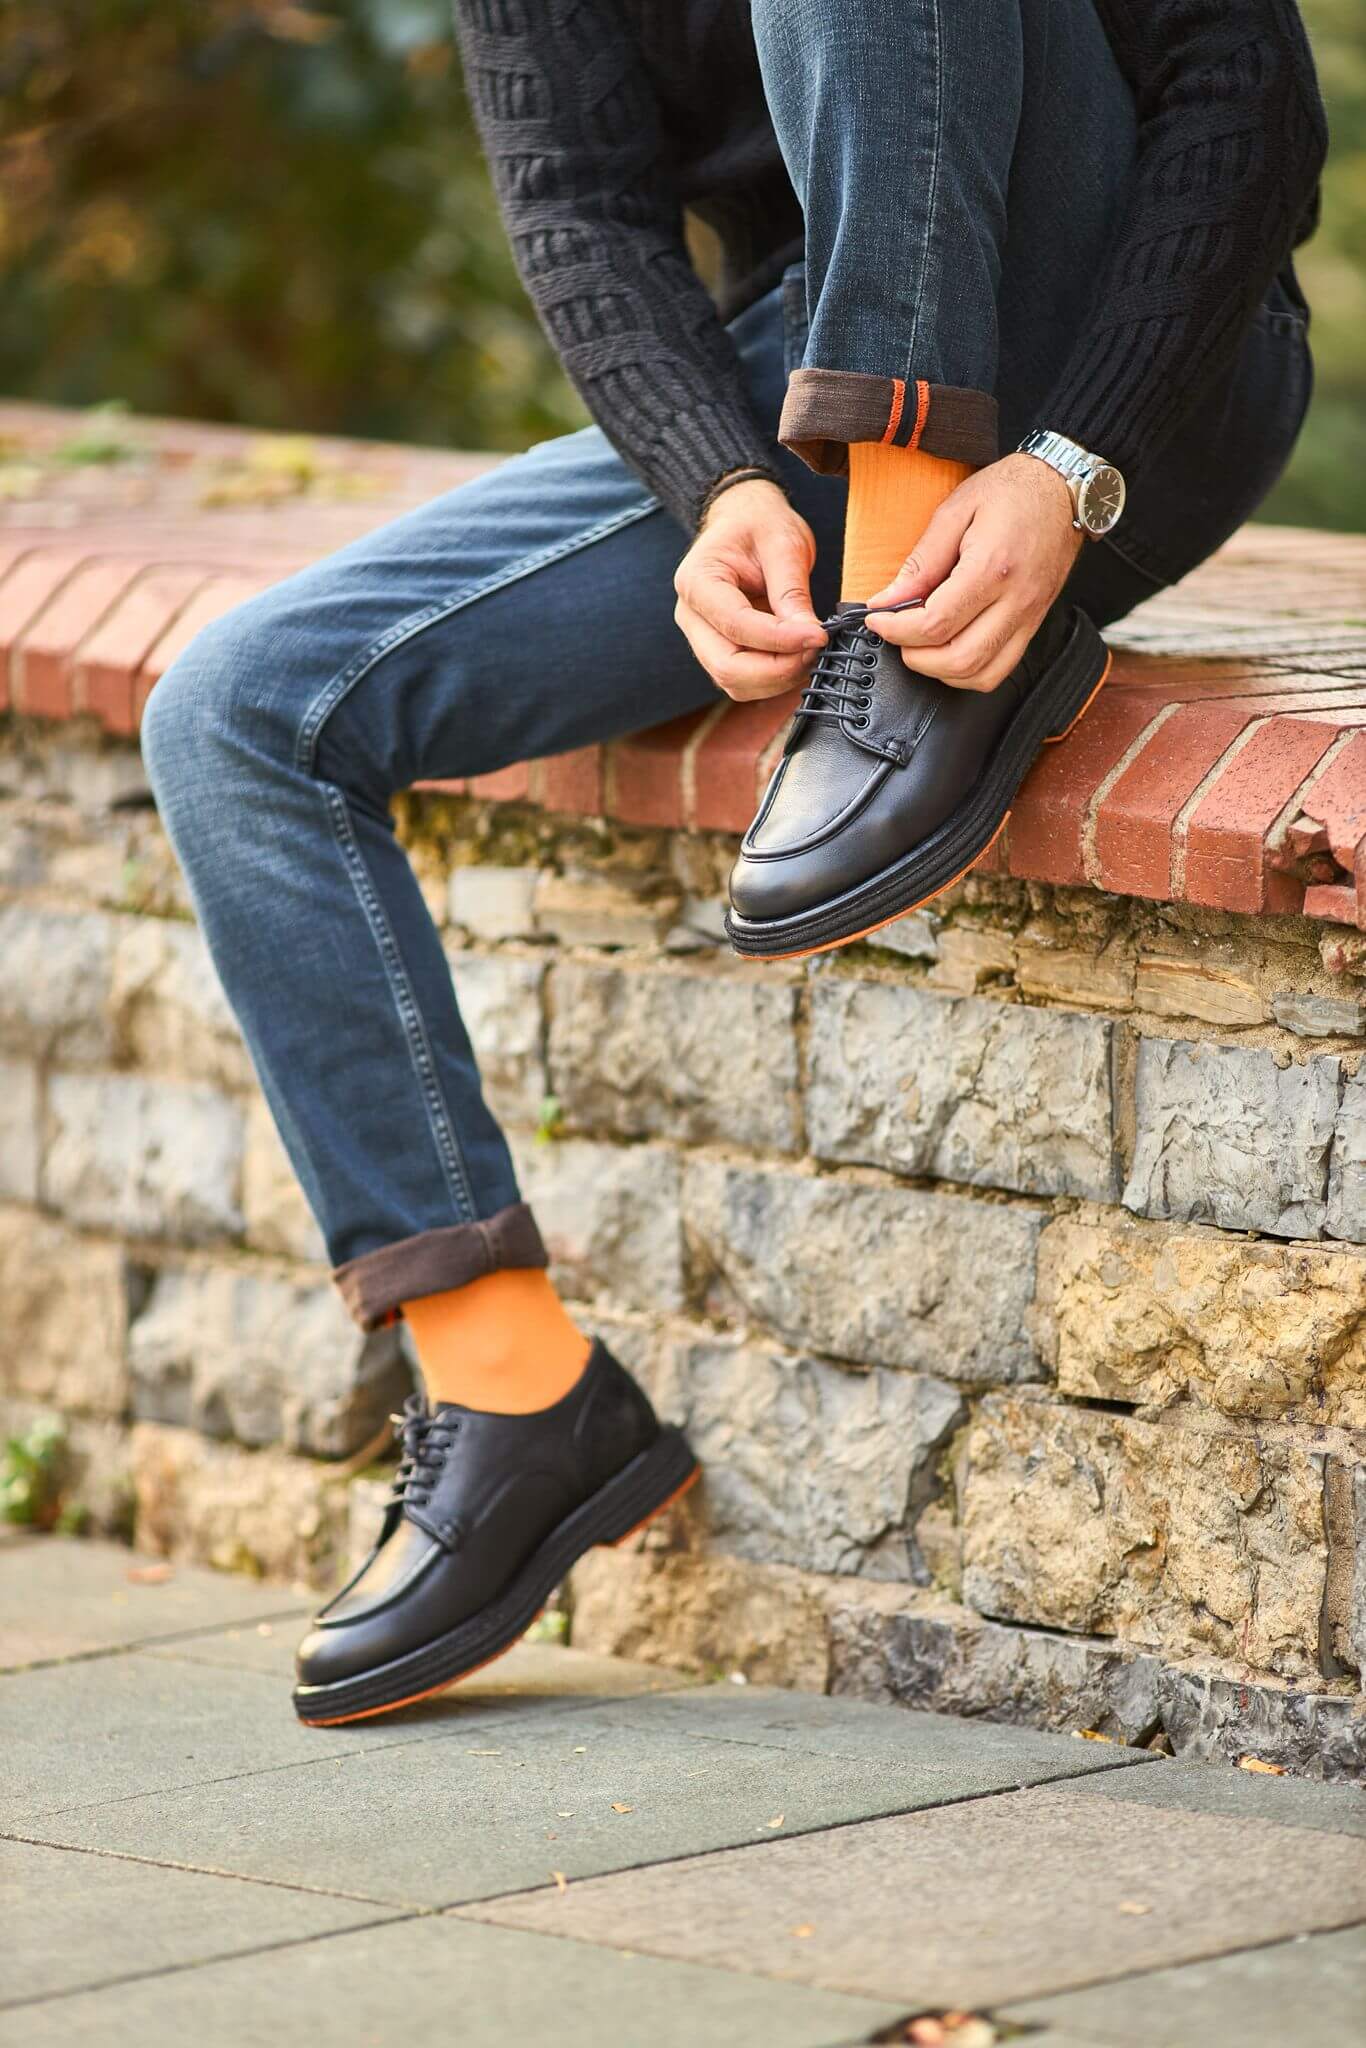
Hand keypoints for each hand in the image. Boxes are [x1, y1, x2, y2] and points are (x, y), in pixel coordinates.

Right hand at [674, 478, 826, 700]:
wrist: (745, 522)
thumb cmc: (760, 524)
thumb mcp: (783, 544)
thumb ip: (792, 591)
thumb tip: (808, 635)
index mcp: (697, 582)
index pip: (736, 625)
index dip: (781, 639)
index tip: (819, 635)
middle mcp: (691, 616)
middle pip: (727, 667)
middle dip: (778, 669)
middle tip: (816, 650)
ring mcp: (702, 638)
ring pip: (735, 682)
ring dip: (778, 678)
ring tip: (809, 651)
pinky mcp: (720, 651)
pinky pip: (744, 682)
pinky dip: (774, 678)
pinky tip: (797, 657)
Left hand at [864, 452, 1083, 691]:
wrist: (1064, 489)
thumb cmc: (1011, 491)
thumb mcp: (955, 511)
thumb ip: (921, 561)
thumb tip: (888, 601)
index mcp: (993, 568)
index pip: (936, 623)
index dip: (897, 630)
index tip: (876, 620)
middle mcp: (1016, 600)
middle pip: (958, 659)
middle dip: (916, 657)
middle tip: (897, 635)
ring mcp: (1029, 617)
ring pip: (982, 674)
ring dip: (941, 670)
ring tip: (921, 645)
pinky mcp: (1034, 624)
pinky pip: (1000, 669)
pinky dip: (969, 671)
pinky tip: (950, 649)